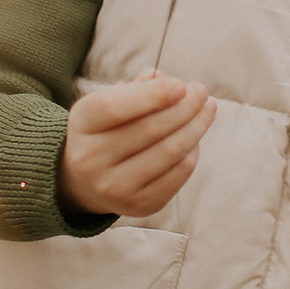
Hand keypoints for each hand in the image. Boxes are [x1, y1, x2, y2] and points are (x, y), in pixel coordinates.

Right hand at [57, 74, 215, 217]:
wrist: (85, 179)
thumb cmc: (106, 130)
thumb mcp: (109, 101)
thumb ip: (139, 88)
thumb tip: (171, 83)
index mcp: (82, 123)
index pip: (117, 107)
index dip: (153, 95)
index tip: (182, 85)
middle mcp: (91, 158)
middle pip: (150, 129)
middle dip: (185, 107)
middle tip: (202, 92)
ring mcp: (114, 187)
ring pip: (169, 151)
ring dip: (196, 127)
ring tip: (207, 109)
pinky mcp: (138, 205)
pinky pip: (178, 174)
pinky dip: (192, 152)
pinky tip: (195, 138)